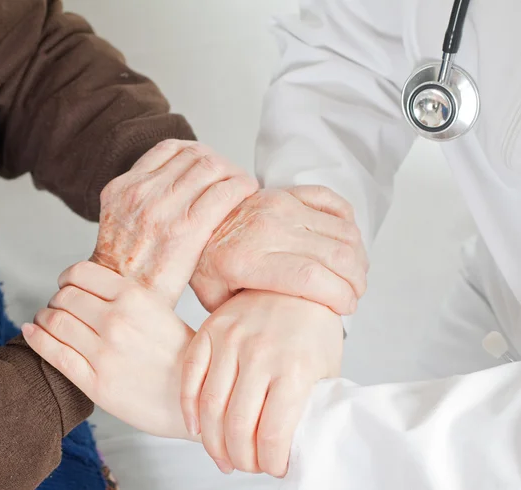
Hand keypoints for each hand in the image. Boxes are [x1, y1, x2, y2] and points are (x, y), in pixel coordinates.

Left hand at [22, 261, 196, 439]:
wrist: (193, 395)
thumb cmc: (179, 352)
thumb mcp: (158, 309)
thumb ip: (124, 295)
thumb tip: (84, 285)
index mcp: (135, 297)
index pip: (80, 273)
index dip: (66, 277)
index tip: (66, 285)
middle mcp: (117, 320)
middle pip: (64, 297)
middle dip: (56, 300)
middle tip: (59, 308)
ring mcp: (105, 353)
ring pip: (53, 322)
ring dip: (43, 318)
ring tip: (46, 322)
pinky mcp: (95, 383)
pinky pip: (53, 353)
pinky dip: (35, 338)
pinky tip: (30, 332)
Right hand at [92, 139, 258, 306]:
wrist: (124, 299)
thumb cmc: (129, 269)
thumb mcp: (121, 222)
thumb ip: (144, 199)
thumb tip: (179, 187)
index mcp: (123, 186)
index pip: (170, 149)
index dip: (198, 154)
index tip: (211, 168)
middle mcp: (141, 191)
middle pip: (194, 153)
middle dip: (220, 161)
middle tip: (232, 177)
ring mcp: (163, 207)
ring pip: (211, 165)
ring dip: (233, 171)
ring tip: (242, 186)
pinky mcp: (186, 228)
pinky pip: (224, 191)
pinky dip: (241, 186)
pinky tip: (247, 193)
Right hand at [180, 290, 342, 476]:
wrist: (296, 283)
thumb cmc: (313, 329)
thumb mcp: (326, 370)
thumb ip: (309, 407)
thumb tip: (293, 447)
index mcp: (295, 368)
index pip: (273, 435)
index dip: (271, 463)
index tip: (274, 467)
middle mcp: (260, 353)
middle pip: (237, 427)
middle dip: (242, 460)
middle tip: (248, 465)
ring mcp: (230, 339)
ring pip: (210, 407)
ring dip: (213, 443)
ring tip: (224, 456)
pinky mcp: (210, 330)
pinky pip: (189, 377)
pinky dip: (188, 409)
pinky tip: (196, 428)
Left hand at [191, 186, 367, 314]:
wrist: (194, 220)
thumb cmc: (205, 265)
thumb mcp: (215, 300)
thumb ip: (248, 316)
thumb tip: (284, 331)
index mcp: (248, 260)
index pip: (312, 277)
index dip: (341, 296)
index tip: (347, 308)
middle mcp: (268, 229)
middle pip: (336, 255)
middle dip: (356, 281)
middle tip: (353, 296)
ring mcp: (280, 205)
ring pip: (342, 230)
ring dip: (358, 256)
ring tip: (352, 275)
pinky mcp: (286, 192)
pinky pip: (332, 201)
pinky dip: (347, 222)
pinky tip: (344, 243)